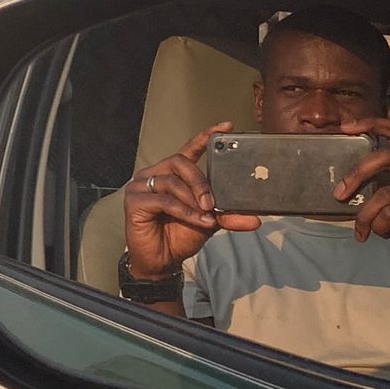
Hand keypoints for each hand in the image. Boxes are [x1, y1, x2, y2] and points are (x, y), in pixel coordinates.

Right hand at [124, 121, 261, 279]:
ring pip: (172, 182)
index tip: (226, 127)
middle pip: (179, 162)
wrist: (162, 261)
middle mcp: (154, 174)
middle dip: (200, 182)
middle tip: (212, 202)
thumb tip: (256, 218)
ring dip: (193, 200)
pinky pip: (164, 200)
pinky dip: (184, 211)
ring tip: (206, 216)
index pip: (188, 149)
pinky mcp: (134, 201)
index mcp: (172, 173)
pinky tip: (196, 221)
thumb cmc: (180, 236)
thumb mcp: (209, 222)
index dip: (205, 136)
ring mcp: (140, 186)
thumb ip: (228, 216)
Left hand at [335, 117, 389, 263]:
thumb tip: (342, 189)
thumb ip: (378, 188)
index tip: (346, 126)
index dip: (371, 124)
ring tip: (361, 229)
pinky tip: (380, 234)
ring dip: (364, 215)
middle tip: (338, 193)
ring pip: (383, 193)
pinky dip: (378, 226)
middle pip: (384, 157)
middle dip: (356, 173)